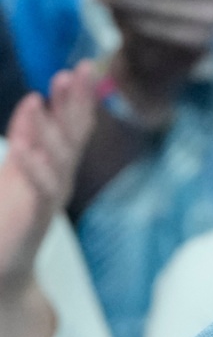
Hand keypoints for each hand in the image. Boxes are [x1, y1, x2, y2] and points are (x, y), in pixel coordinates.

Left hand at [0, 61, 94, 336]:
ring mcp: (51, 196)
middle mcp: (61, 177)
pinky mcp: (36, 216)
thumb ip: (28, 138)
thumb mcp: (17, 170)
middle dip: (75, 102)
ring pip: (58, 157)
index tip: (81, 67)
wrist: (4, 269)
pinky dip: (35, 166)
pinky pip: (40, 188)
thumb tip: (35, 103)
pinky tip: (25, 148)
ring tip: (40, 98)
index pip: (74, 125)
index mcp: (57, 165)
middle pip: (74, 134)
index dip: (79, 97)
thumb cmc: (9, 218)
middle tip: (75, 71)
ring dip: (50, 127)